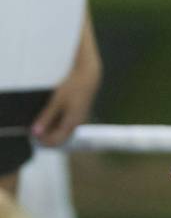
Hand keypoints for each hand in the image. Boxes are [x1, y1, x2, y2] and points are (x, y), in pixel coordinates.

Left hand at [32, 29, 100, 146]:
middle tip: (35, 126)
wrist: (89, 76)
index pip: (55, 141)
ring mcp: (78, 119)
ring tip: (42, 119)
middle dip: (46, 135)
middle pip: (59, 138)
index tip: (33, 132)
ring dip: (51, 129)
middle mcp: (76, 124)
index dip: (43, 140)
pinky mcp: (78, 114)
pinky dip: (56, 123)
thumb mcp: (56, 102)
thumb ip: (46, 118)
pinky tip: (51, 114)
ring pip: (62, 131)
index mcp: (71, 124)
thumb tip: (35, 132)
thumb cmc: (73, 87)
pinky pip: (66, 124)